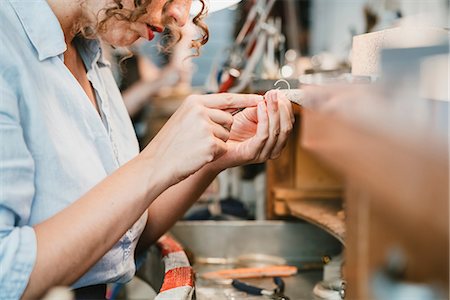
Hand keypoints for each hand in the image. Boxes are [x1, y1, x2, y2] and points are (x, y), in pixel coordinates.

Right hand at [142, 93, 262, 185]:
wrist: (157, 164)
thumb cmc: (170, 144)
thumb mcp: (184, 118)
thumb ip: (204, 111)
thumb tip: (229, 108)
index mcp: (194, 101)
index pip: (227, 98)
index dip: (245, 99)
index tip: (260, 99)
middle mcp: (200, 111)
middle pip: (229, 119)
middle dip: (221, 131)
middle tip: (199, 139)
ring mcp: (205, 127)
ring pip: (227, 135)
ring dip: (217, 143)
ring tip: (196, 146)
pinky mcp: (210, 144)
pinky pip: (223, 148)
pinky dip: (214, 154)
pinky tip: (198, 154)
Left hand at [212, 90, 294, 169]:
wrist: (213, 145)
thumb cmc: (229, 132)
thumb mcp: (248, 115)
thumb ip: (261, 107)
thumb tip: (273, 96)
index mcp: (275, 141)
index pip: (289, 123)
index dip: (286, 107)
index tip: (280, 93)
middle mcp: (272, 149)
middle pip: (286, 127)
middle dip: (281, 108)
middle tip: (275, 94)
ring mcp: (263, 153)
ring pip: (277, 131)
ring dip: (274, 111)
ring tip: (269, 97)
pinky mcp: (252, 153)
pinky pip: (263, 134)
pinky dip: (264, 118)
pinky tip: (261, 106)